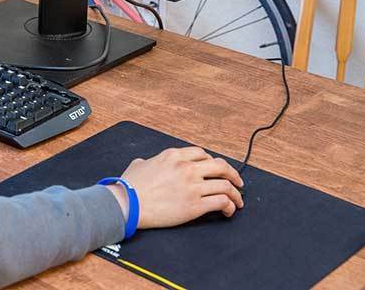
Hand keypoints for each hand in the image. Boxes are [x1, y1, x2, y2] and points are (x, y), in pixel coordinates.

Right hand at [105, 146, 244, 229]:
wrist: (128, 203)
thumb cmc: (129, 186)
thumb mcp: (138, 165)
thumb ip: (147, 162)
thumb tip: (144, 164)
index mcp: (173, 156)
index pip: (202, 154)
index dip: (212, 161)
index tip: (216, 169)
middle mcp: (186, 168)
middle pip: (220, 166)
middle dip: (232, 174)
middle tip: (237, 182)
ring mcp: (192, 186)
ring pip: (225, 185)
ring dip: (235, 194)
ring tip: (237, 200)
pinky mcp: (195, 205)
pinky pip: (221, 202)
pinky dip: (229, 206)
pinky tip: (229, 210)